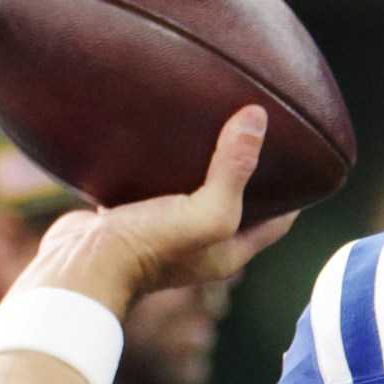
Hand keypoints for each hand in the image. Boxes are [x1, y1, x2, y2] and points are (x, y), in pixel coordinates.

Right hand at [16, 106, 298, 316]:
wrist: (79, 267)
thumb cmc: (149, 248)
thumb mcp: (206, 211)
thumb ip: (233, 168)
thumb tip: (258, 117)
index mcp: (229, 252)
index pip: (278, 221)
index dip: (295, 194)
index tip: (304, 157)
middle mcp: (199, 244)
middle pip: (236, 204)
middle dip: (249, 173)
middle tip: (257, 131)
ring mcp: (163, 231)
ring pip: (191, 192)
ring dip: (201, 165)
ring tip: (211, 124)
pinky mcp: (130, 216)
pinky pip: (152, 185)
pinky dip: (159, 163)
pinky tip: (159, 135)